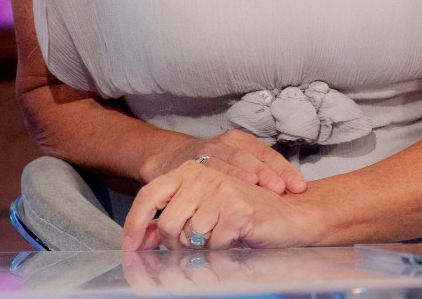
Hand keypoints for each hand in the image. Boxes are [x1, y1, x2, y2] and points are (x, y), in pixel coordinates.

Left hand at [122, 159, 318, 250]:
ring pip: (190, 237)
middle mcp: (203, 174)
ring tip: (222, 238)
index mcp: (191, 170)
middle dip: (178, 245)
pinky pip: (214, 246)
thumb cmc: (244, 213)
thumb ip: (175, 218)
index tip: (131, 249)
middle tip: (199, 245)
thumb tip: (143, 239)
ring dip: (204, 248)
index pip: (149, 195)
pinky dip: (223, 251)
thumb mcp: (203, 209)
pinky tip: (236, 239)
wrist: (290, 214)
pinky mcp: (237, 209)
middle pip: (168, 224)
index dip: (136, 224)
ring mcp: (221, 189)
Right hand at [146, 129, 305, 194]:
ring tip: (255, 186)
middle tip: (280, 189)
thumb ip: (258, 178)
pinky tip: (221, 192)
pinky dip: (214, 181)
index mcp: (242, 142)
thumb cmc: (213, 167)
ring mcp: (207, 151)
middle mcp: (226, 143)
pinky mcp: (190, 163)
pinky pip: (204, 172)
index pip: (267, 154)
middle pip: (250, 157)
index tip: (299, 186)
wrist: (172, 158)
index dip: (284, 170)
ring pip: (228, 161)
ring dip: (241, 174)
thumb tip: (289, 197)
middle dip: (266, 172)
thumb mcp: (236, 165)